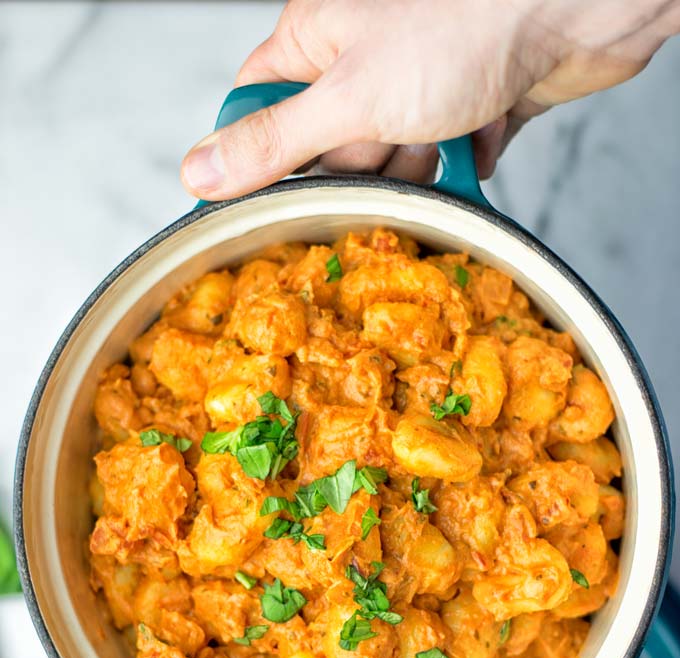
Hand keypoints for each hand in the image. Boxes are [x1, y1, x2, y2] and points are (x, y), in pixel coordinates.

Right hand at [181, 0, 679, 198]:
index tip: (278, 190)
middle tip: (386, 143)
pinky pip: (440, 161)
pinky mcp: (463, 107)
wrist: (572, 12)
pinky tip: (475, 133)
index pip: (257, 108)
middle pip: (327, 149)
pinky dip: (457, 162)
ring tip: (443, 132)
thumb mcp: (349, 95)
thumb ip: (275, 141)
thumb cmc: (465, 24)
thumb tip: (199, 172)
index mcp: (315, 38)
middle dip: (359, 165)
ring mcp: (414, 83)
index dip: (264, 155)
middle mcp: (361, 60)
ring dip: (414, 165)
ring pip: (388, 160)